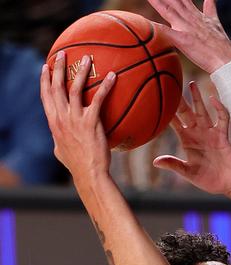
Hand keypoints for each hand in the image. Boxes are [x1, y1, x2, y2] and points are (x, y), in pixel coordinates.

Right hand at [40, 51, 114, 181]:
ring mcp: (75, 119)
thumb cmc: (78, 164)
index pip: (46, 96)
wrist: (89, 173)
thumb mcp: (61, 150)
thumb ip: (59, 139)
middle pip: (56, 87)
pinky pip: (98, 99)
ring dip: (80, 71)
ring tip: (87, 58)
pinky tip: (113, 76)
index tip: (46, 67)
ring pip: (75, 88)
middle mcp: (62, 118)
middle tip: (62, 54)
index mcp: (54, 122)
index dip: (45, 80)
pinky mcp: (91, 122)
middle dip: (58, 68)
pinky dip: (105, 85)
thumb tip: (59, 138)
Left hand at [148, 0, 230, 72]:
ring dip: (157, 2)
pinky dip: (157, 28)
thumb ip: (210, 10)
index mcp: (197, 15)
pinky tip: (147, 24)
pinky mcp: (184, 40)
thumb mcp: (215, 23)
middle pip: (174, 0)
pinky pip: (167, 33)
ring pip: (168, 10)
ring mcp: (186, 28)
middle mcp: (190, 18)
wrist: (227, 60)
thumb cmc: (222, 46)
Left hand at [154, 81, 230, 196]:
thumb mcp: (188, 173)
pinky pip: (221, 119)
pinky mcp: (223, 136)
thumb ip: (174, 165)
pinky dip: (219, 109)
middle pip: (187, 113)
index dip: (166, 112)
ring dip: (197, 98)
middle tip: (170, 83)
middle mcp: (198, 134)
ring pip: (203, 112)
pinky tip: (214, 99)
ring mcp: (211, 133)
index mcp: (187, 141)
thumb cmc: (210, 179)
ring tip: (192, 84)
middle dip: (179, 100)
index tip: (156, 99)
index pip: (174, 123)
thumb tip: (155, 162)